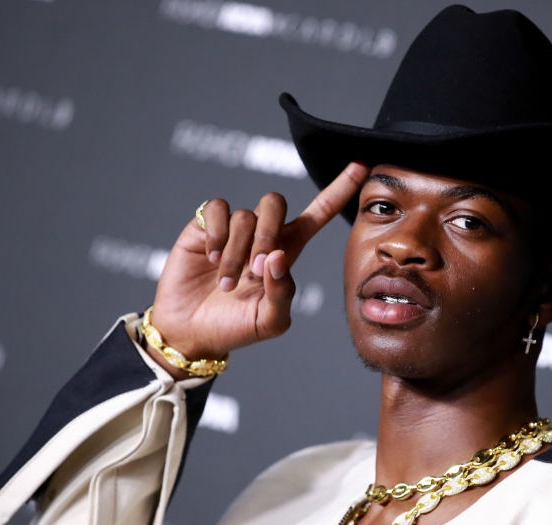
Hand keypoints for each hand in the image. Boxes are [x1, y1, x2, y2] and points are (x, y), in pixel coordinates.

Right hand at [147, 162, 367, 373]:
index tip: (360, 165)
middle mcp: (261, 235)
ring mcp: (233, 229)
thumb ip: (282, 293)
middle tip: (254, 271)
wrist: (191, 332)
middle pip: (276, 203)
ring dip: (237, 252)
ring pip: (245, 215)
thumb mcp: (269, 321)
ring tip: (227, 281)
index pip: (317, 214)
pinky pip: (217, 209)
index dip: (338, 190)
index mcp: (285, 253)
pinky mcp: (204, 227)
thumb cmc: (234, 327)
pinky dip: (217, 235)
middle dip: (268, 233)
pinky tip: (212, 258)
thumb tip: (278, 256)